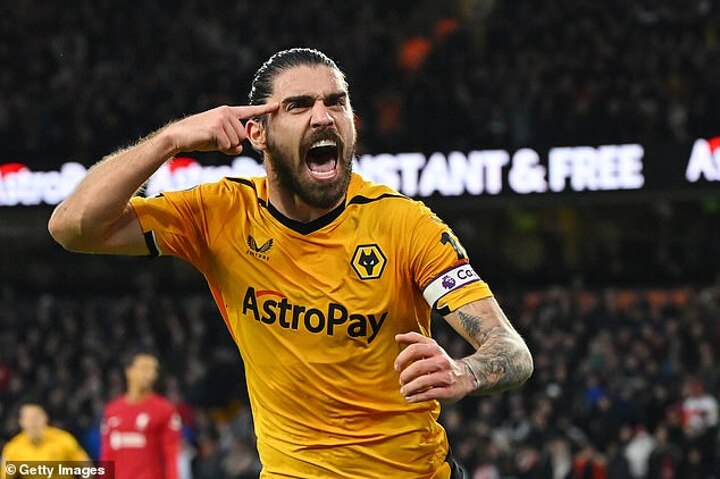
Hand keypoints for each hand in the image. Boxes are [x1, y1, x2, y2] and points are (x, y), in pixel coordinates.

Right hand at [162, 103, 278, 154]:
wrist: (178, 136)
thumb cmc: (200, 138)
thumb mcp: (219, 141)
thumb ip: (233, 144)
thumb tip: (240, 149)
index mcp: (228, 112)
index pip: (249, 111)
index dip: (264, 109)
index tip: (277, 106)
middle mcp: (226, 113)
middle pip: (243, 136)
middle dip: (231, 143)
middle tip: (215, 139)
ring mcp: (221, 119)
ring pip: (236, 142)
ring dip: (224, 146)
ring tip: (210, 139)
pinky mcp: (216, 128)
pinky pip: (228, 145)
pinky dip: (220, 148)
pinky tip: (208, 141)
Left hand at [394, 332, 474, 403]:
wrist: (465, 377)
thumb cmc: (441, 362)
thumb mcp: (432, 347)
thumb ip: (415, 340)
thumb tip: (397, 337)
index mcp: (435, 349)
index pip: (415, 349)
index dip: (402, 358)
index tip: (397, 367)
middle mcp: (442, 361)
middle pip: (417, 367)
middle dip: (405, 375)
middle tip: (401, 381)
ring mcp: (446, 376)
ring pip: (422, 382)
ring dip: (409, 388)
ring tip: (404, 391)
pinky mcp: (448, 391)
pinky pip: (429, 394)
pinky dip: (416, 397)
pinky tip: (410, 398)